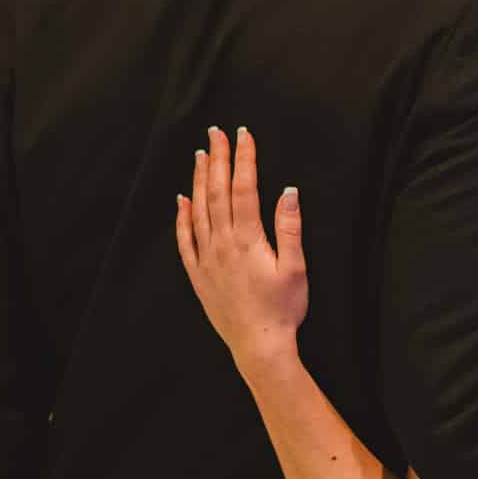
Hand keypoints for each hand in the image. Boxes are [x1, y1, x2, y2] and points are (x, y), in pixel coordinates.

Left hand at [174, 126, 306, 377]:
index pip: (244, 188)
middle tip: (215, 133)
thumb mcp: (295, 268)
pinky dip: (182, 217)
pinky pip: (185, 240)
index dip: (243, 158)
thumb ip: (290, 228)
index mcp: (248, 238)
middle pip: (218, 192)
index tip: (243, 135)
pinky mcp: (198, 274)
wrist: (258, 345)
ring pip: (199, 210)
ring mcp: (207, 259)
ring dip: (200, 180)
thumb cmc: (282, 309)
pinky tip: (181, 200)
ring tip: (200, 156)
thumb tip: (288, 191)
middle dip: (218, 159)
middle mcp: (222, 243)